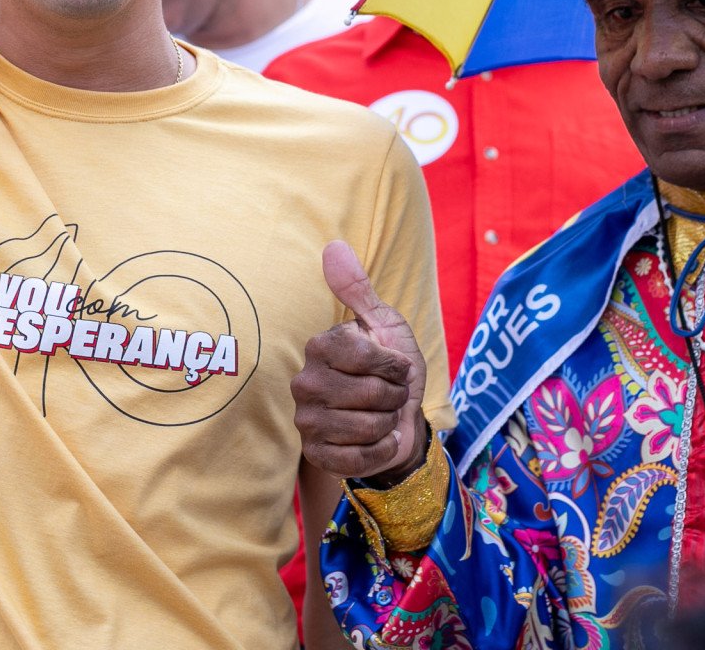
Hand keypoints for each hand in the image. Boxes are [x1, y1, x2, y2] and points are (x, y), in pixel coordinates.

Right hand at [291, 240, 428, 480]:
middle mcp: (304, 381)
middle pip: (369, 394)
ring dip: (387, 424)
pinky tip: (376, 442)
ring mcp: (306, 419)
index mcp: (320, 346)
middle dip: (394, 397)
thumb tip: (334, 245)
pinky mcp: (316, 454)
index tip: (393, 366)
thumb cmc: (392, 371)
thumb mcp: (385, 326)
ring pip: (366, 427)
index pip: (366, 356)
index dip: (394, 365)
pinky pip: (358, 457)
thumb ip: (358, 290)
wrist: (399, 421)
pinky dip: (380, 451)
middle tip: (388, 394)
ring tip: (381, 416)